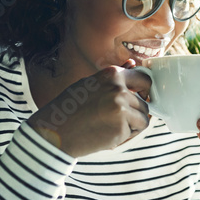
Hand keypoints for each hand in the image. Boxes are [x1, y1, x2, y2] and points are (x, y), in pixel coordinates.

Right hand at [27, 65, 151, 157]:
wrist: (55, 132)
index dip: (145, 90)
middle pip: (145, 101)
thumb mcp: (89, 85)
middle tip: (119, 118)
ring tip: (110, 127)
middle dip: (136, 111)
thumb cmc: (70, 110)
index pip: (143, 78)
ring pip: (143, 118)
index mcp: (111, 74)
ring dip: (132, 125)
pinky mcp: (122, 126)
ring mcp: (121, 107)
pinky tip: (109, 135)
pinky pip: (136, 131)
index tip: (140, 97)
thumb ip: (113, 78)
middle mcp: (118, 88)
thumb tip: (132, 63)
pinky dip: (127, 136)